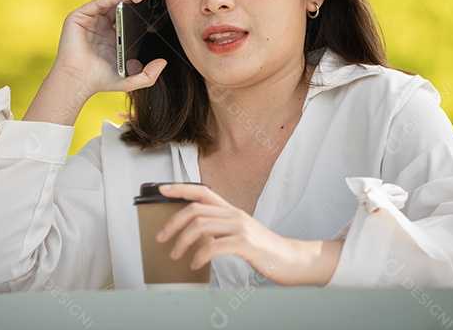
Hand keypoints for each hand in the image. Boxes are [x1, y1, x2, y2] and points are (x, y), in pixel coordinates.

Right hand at [24, 0, 166, 124]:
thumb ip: (149, 75)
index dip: (136, 7)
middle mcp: (99, 24)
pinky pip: (98, 2)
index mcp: (111, 34)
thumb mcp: (131, 79)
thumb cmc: (100, 81)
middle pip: (117, 1)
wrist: (79, 82)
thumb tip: (163, 62)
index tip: (151, 6)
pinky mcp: (78, 17)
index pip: (125, 13)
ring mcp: (89, 19)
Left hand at [156, 183, 342, 286]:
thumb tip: (195, 234)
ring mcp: (240, 228)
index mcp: (231, 210)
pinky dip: (199, 256)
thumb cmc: (263, 249)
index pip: (202, 191)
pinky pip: (214, 246)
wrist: (291, 260)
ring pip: (200, 226)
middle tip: (161, 239)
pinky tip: (194, 264)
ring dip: (182, 242)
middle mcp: (234, 214)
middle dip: (172, 223)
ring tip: (176, 256)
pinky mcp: (245, 244)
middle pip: (195, 210)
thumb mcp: (240, 233)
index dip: (180, 188)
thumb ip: (220, 229)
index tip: (161, 190)